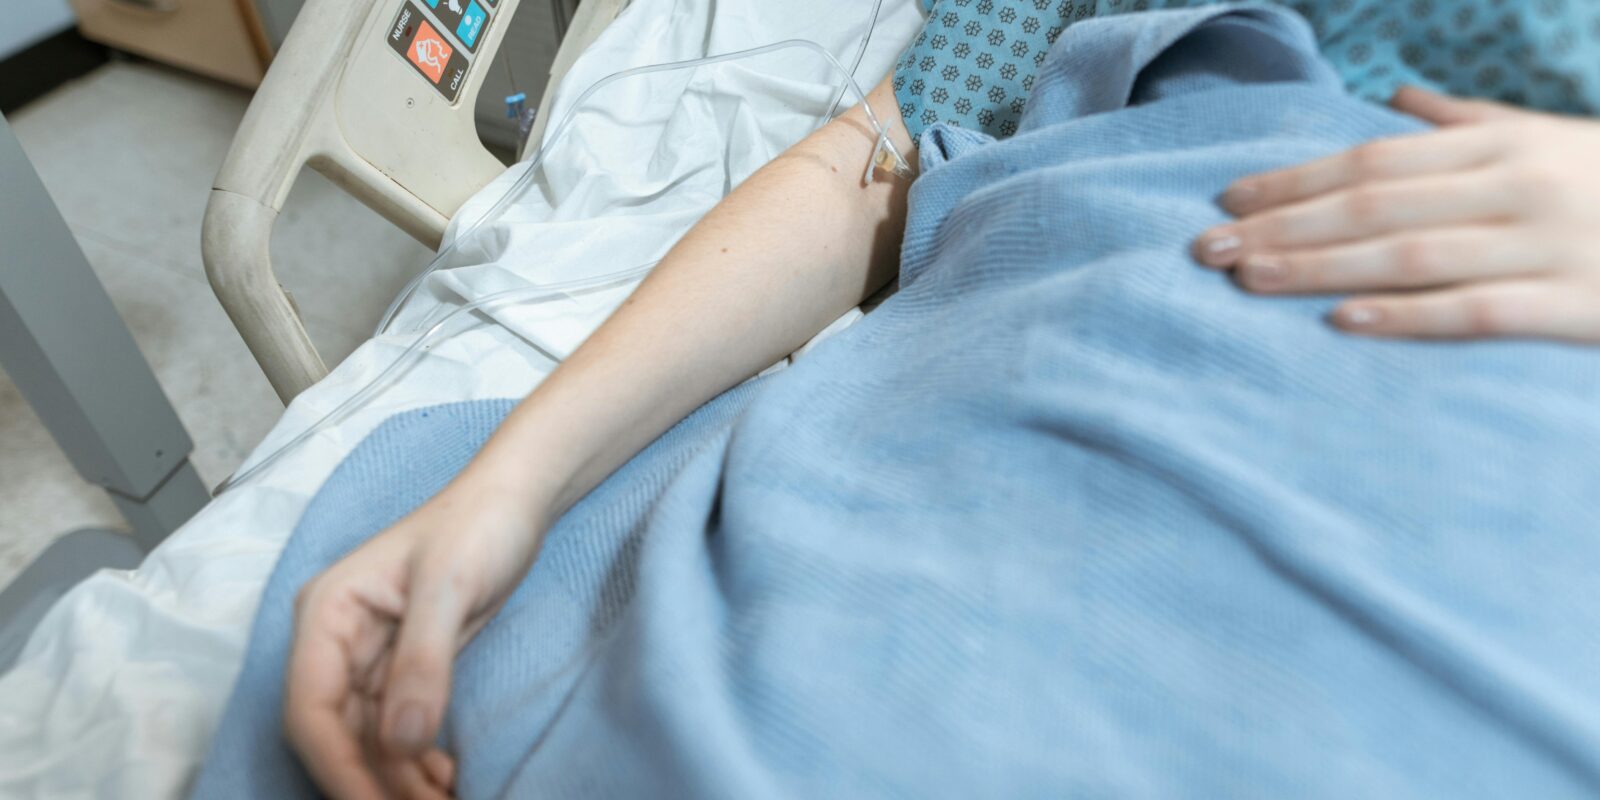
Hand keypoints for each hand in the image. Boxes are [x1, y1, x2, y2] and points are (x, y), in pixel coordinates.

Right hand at [284, 473, 549, 798]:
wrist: (517, 499)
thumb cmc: (480, 523)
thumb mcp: (452, 586)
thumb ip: (422, 661)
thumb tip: (400, 742)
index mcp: (327, 613)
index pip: (312, 708)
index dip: (340, 767)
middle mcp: (335, 640)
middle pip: (336, 733)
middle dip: (373, 781)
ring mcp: (366, 657)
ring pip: (366, 739)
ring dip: (397, 779)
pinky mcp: (400, 668)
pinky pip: (394, 729)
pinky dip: (414, 761)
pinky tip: (445, 779)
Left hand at [1193, 86, 1599, 341]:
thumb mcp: (1553, 136)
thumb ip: (1470, 123)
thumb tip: (1396, 100)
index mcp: (1503, 144)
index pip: (1374, 157)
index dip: (1295, 179)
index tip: (1227, 199)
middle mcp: (1517, 186)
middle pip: (1374, 203)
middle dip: (1283, 225)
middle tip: (1206, 249)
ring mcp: (1548, 244)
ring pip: (1410, 253)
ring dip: (1320, 267)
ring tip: (1248, 278)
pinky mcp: (1577, 305)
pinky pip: (1477, 311)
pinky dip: (1408, 317)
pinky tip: (1344, 323)